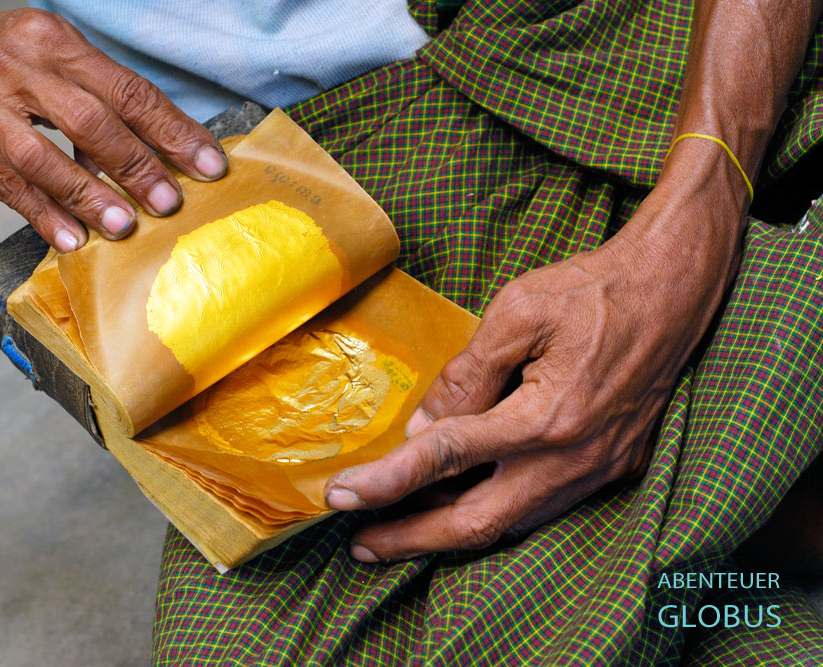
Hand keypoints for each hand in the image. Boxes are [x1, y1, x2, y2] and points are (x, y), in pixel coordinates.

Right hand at [0, 7, 226, 250]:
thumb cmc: (15, 59)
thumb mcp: (63, 56)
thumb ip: (108, 98)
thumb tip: (170, 153)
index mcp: (54, 41)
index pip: (126, 90)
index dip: (172, 131)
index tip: (208, 165)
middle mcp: (15, 66)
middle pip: (86, 121)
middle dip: (134, 166)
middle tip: (168, 202)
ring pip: (40, 158)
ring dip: (87, 196)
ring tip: (123, 226)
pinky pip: (3, 184)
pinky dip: (41, 214)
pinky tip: (70, 238)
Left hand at [324, 171, 746, 562]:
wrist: (673, 290)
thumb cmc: (593, 289)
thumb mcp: (517, 311)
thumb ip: (466, 373)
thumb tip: (425, 428)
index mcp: (547, 415)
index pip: (447, 458)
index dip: (388, 481)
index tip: (342, 496)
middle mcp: (574, 458)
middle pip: (479, 522)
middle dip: (413, 539)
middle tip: (361, 544)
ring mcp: (598, 469)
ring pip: (512, 524)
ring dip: (451, 533)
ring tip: (398, 531)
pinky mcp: (612, 467)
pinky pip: (541, 507)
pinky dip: (493, 512)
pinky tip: (460, 504)